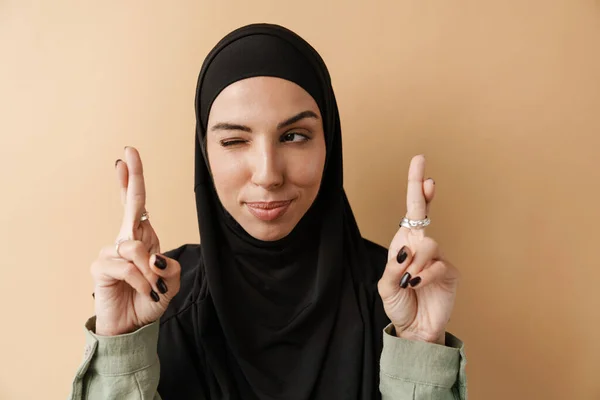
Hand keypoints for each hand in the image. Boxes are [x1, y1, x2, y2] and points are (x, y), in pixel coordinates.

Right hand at [90, 147, 180, 335]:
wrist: (133, 326)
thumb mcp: (171, 283)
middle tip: (128, 153)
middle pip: (130, 204)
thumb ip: (169, 268)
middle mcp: (127, 241)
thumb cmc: (150, 300)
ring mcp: (112, 252)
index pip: (138, 205)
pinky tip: (143, 291)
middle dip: (131, 179)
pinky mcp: (101, 267)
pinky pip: (128, 266)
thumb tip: (153, 257)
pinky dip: (142, 281)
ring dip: (151, 273)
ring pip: (137, 249)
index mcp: (145, 239)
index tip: (127, 156)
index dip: (133, 181)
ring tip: (152, 289)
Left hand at [377, 155, 459, 344]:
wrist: (414, 329)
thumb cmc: (399, 304)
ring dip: (414, 263)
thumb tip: (406, 250)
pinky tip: (417, 285)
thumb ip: (392, 267)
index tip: (420, 163)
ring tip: (408, 280)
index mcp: (403, 244)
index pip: (411, 213)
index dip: (416, 188)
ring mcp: (436, 258)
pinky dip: (423, 276)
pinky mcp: (449, 272)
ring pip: (427, 244)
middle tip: (427, 175)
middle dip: (421, 192)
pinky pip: (436, 266)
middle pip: (422, 212)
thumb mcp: (385, 286)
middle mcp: (420, 246)